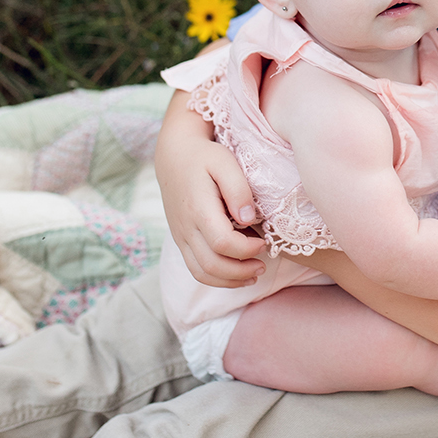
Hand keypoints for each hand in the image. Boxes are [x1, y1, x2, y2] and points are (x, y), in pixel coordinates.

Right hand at [156, 97, 266, 287]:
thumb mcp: (225, 162)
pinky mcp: (181, 240)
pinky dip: (217, 278)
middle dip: (241, 272)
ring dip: (230, 281)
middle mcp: (186, 228)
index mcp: (198, 209)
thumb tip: (249, 218)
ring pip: (201, 273)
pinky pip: (195, 269)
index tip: (264, 242)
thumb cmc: (204, 157)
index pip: (222, 243)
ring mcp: (181, 237)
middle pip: (212, 265)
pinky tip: (237, 272)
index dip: (246, 250)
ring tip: (254, 273)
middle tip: (263, 264)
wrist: (174, 156)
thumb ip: (238, 189)